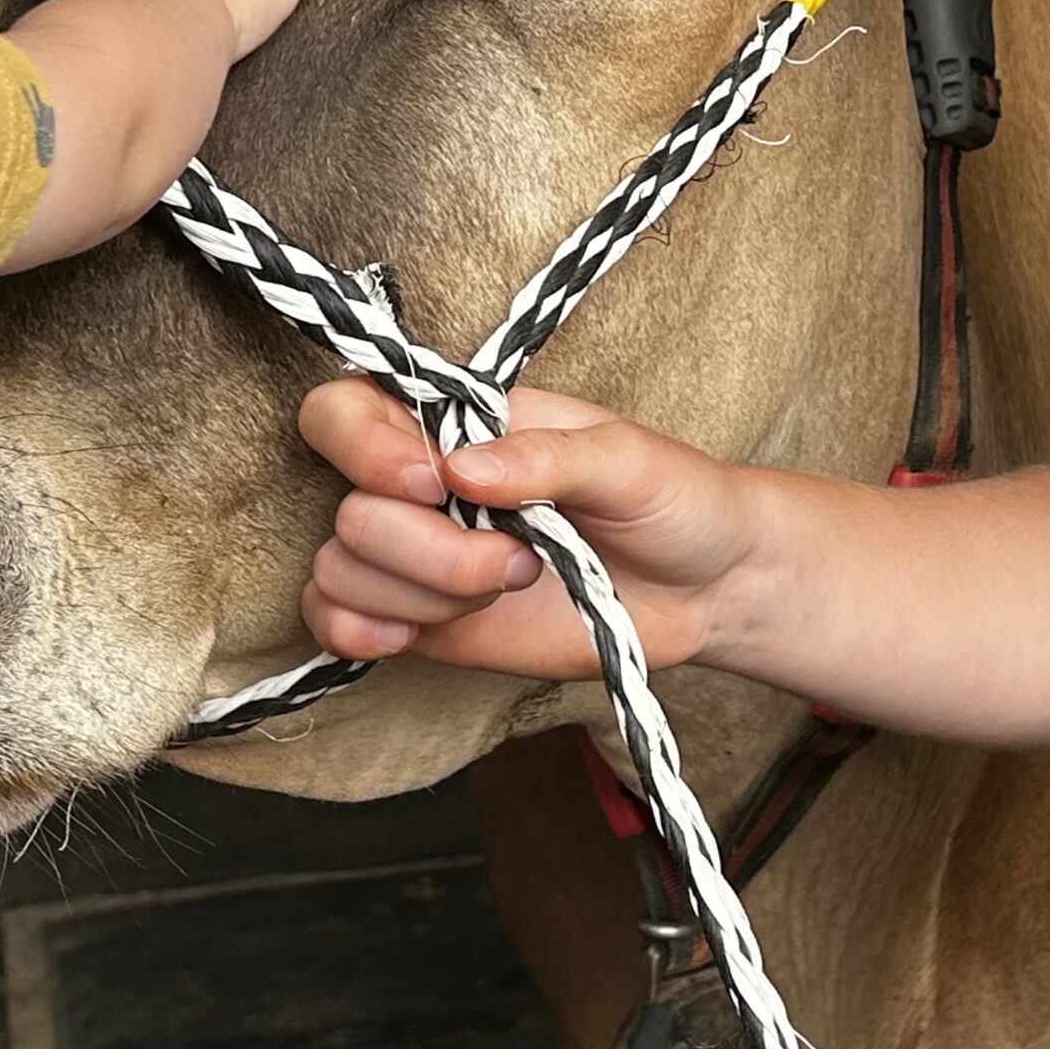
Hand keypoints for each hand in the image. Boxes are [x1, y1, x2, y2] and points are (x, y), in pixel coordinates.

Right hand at [298, 381, 761, 676]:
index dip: (364, 448)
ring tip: (504, 587)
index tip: (432, 483)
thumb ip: (545, 455)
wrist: (708, 589)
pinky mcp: (427, 620)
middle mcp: (424, 486)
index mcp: (461, 423)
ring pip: (343, 570)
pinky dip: (359, 632)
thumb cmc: (673, 498)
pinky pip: (341, 621)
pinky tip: (415, 636)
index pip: (346, 412)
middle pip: (351, 512)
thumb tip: (461, 469)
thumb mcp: (627, 458)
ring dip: (421, 593)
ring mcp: (419, 556)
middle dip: (429, 550)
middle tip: (519, 559)